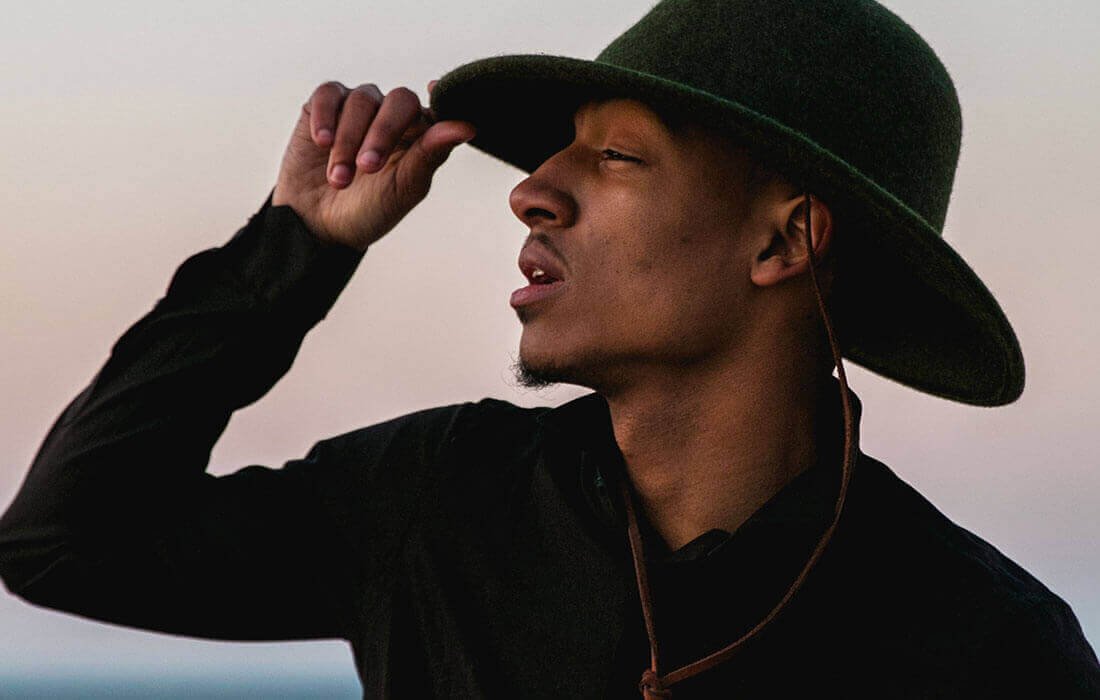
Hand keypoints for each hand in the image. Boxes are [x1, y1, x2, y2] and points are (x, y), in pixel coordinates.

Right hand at [272, 80, 474, 250]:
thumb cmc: (369, 210)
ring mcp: (360, 106)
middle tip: (367, 168)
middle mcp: (393, 114)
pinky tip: (323, 143)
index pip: (437, 108)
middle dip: (383, 133)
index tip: (433, 92)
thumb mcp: (403, 189)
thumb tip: (467, 126)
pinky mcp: (325, 104)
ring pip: (362, 100)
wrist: (318, 224)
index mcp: (421, 134)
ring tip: (339, 180)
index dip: (440, 99)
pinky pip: (329, 94)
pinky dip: (325, 117)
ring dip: (348, 141)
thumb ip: (431, 155)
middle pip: (399, 100)